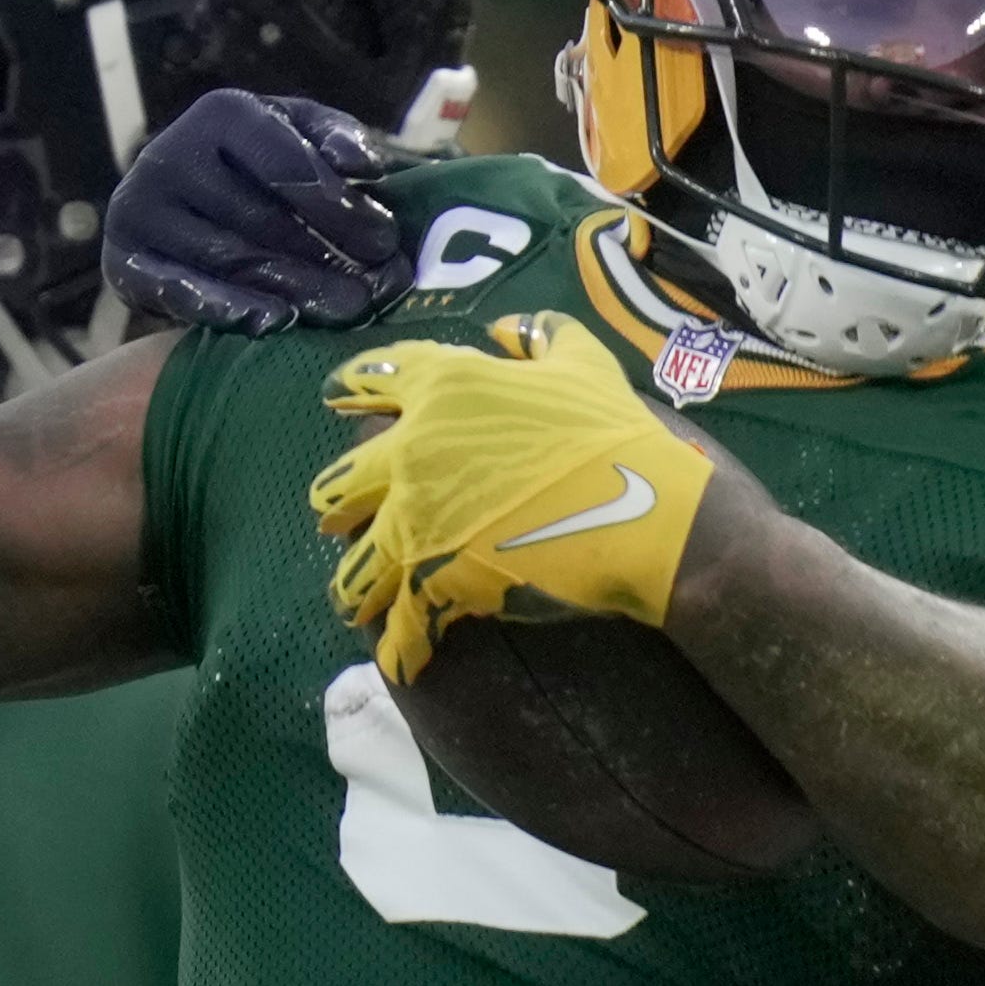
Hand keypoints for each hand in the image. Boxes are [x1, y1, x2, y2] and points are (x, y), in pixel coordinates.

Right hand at [103, 89, 406, 338]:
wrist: (176, 201)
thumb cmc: (257, 165)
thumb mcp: (298, 134)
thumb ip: (337, 138)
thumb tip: (367, 167)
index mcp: (222, 113)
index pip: (286, 164)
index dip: (338, 206)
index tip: (383, 243)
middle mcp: (172, 153)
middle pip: (260, 218)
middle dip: (323, 258)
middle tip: (372, 294)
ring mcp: (141, 207)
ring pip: (228, 258)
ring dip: (291, 290)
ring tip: (342, 313)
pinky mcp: (121, 259)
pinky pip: (176, 290)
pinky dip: (226, 308)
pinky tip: (272, 323)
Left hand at [307, 314, 710, 678]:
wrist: (648, 514)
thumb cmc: (618, 435)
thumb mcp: (586, 363)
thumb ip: (540, 336)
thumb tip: (506, 328)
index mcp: (444, 388)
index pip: (369, 379)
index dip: (348, 391)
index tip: (336, 402)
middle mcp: (414, 450)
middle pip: (339, 485)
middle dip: (339, 508)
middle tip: (345, 523)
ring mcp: (417, 518)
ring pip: (353, 566)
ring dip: (356, 587)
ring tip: (361, 603)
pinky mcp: (434, 578)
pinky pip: (398, 622)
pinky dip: (401, 645)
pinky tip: (405, 657)